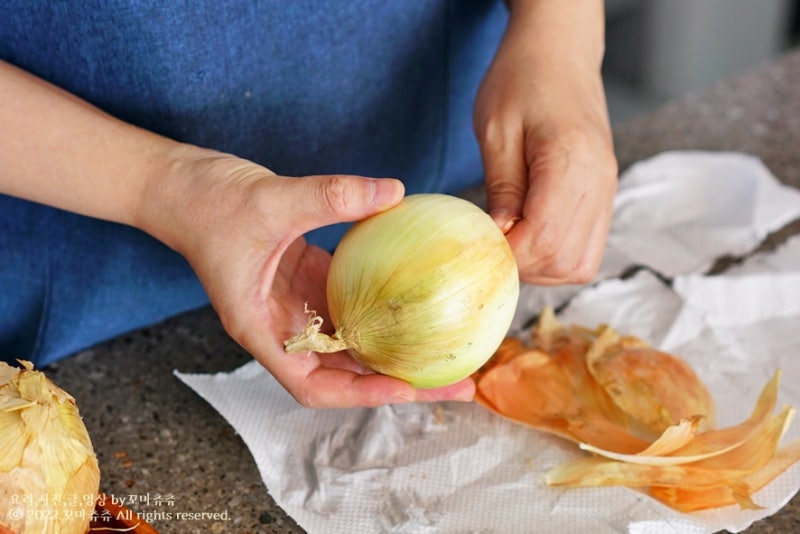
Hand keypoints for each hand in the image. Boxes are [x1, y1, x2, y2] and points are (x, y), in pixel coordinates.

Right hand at [144, 150, 475, 407]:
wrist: (179, 185)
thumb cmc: (206, 202)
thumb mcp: (271, 199)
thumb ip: (330, 196)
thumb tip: (394, 191)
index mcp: (261, 328)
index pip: (313, 384)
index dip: (361, 394)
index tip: (408, 389)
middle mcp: (282, 326)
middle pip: (344, 372)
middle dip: (398, 381)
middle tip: (457, 378)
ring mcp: (295, 304)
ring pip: (351, 339)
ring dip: (395, 346)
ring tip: (447, 347)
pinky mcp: (306, 278)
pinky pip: (351, 299)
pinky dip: (382, 303)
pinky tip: (418, 296)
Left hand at [474, 0, 617, 284]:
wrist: (560, 52)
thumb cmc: (522, 79)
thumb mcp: (496, 128)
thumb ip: (501, 187)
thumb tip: (501, 236)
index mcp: (571, 160)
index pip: (545, 237)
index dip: (509, 253)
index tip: (479, 243)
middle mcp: (599, 181)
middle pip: (566, 260)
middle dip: (523, 265)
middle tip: (490, 245)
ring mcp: (606, 190)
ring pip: (580, 264)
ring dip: (541, 267)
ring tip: (509, 242)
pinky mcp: (604, 195)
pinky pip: (588, 249)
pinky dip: (557, 257)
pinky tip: (530, 237)